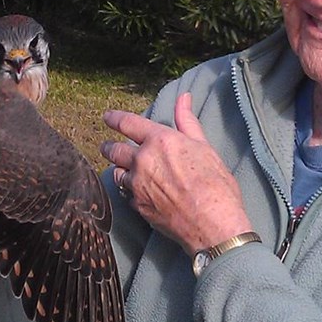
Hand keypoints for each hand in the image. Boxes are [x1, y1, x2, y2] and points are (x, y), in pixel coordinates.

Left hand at [101, 92, 251, 258]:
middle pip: (114, 150)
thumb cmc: (215, 185)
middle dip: (108, 146)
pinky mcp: (137, 206)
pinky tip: (134, 191)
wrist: (213, 224)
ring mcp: (137, 185)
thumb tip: (183, 97)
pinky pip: (125, 194)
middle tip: (106, 146)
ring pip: (116, 173)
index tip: (107, 117)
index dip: (114, 118)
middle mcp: (143, 160)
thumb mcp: (204, 147)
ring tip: (120, 169)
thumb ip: (188, 122)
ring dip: (117, 169)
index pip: (128, 123)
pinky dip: (127, 190)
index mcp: (160, 141)